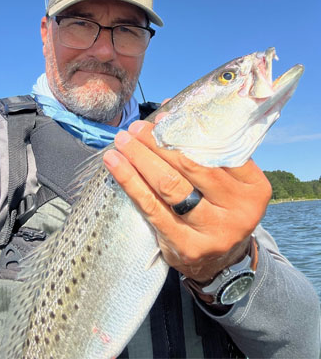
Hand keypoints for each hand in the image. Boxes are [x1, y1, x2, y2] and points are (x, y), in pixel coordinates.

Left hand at [103, 119, 270, 282]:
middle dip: (158, 143)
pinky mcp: (186, 245)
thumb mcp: (226, 180)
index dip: (186, 131)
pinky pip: (151, 207)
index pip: (218, 151)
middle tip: (135, 128)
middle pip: (190, 166)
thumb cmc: (217, 206)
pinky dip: (129, 181)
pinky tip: (115, 163)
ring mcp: (213, 231)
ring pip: (169, 186)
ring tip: (122, 141)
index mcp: (254, 187)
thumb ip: (205, 149)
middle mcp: (239, 211)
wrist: (218, 261)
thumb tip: (169, 108)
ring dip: (140, 158)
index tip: (162, 117)